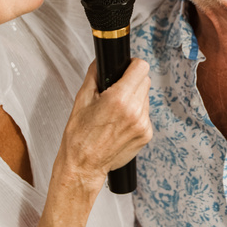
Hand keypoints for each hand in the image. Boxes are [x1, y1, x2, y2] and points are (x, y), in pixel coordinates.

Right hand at [57, 59, 152, 189]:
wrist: (83, 165)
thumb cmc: (79, 135)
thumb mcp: (82, 99)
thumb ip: (95, 74)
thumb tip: (103, 61)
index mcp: (119, 99)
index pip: (141, 67)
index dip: (132, 65)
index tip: (126, 68)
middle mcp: (135, 111)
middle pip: (145, 81)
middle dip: (132, 81)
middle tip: (117, 90)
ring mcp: (143, 124)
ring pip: (146, 98)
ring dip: (135, 98)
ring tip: (116, 110)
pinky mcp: (146, 135)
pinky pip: (145, 114)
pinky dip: (136, 114)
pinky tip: (120, 123)